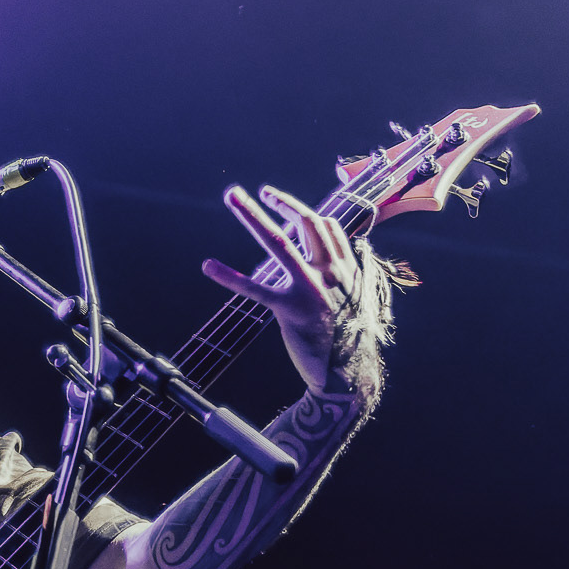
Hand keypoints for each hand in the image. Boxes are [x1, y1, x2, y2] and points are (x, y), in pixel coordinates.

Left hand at [202, 185, 362, 393]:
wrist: (348, 377)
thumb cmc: (350, 340)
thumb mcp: (359, 300)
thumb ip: (353, 274)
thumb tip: (357, 252)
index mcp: (347, 269)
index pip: (327, 227)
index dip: (300, 211)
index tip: (279, 202)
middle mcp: (332, 272)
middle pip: (307, 223)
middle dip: (281, 202)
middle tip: (256, 192)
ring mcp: (311, 289)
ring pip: (280, 242)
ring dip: (253, 215)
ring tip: (232, 196)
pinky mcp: (290, 310)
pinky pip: (255, 289)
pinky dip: (228, 276)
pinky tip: (208, 266)